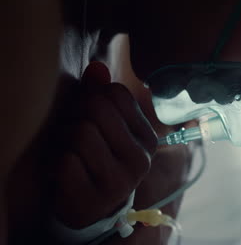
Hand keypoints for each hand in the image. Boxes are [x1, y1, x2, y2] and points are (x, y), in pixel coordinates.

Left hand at [54, 62, 157, 228]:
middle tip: (76, 135)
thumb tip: (97, 68)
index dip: (93, 97)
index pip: (116, 94)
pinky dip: (59, 163)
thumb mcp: (104, 127)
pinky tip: (67, 173)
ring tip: (72, 153)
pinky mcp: (96, 197)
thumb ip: (99, 95)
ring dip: (66, 140)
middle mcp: (140, 159)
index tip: (91, 117)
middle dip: (78, 116)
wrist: (92, 207)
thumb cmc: (97, 158)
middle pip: (96, 108)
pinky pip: (66, 160)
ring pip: (81, 132)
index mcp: (147, 138)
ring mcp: (120, 181)